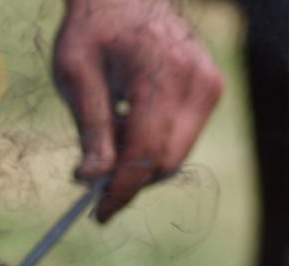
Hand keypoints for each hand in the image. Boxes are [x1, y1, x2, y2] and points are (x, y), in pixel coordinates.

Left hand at [53, 0, 222, 221]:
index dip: (121, 191)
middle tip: (93, 179)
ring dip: (139, 162)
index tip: (98, 215)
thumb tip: (93, 179)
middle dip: (128, 179)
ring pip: (175, 155)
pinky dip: (153, 145)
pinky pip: (182, 138)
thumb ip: (90, 127)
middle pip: (165, 161)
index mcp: (161, 76)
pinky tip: (128, 119)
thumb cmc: (93, 28)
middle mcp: (196, 82)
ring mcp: (210, 85)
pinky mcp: (212, 89)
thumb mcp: (76, 74)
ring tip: (108, 132)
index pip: (145, 153)